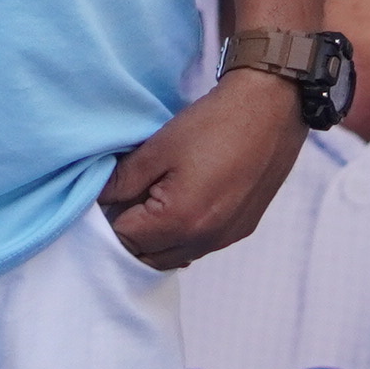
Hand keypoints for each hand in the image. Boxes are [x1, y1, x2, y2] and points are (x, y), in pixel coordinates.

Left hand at [99, 74, 309, 270]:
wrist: (270, 110)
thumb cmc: (214, 124)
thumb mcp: (159, 147)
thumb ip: (124, 180)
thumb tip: (99, 199)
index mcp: (179, 221)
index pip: (125, 240)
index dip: (111, 218)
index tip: (113, 194)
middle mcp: (204, 240)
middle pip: (148, 257)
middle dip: (132, 234)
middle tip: (130, 197)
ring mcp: (225, 239)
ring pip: (174, 257)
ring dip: (157, 239)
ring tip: (155, 200)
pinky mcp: (240, 230)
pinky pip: (199, 247)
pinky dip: (182, 236)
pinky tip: (182, 204)